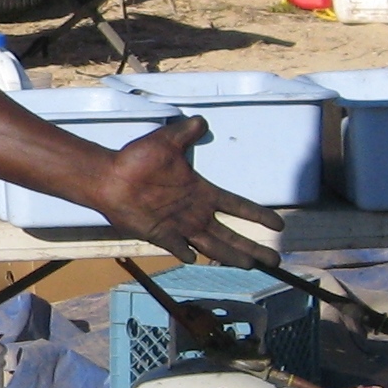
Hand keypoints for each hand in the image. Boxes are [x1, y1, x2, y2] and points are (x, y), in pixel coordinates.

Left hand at [92, 115, 284, 270]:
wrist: (110, 177)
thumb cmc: (136, 159)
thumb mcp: (167, 141)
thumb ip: (186, 132)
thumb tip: (201, 121)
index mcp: (201, 192)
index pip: (237, 206)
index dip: (257, 215)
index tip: (278, 225)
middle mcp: (195, 212)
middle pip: (231, 235)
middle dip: (253, 247)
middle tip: (274, 261)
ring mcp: (179, 226)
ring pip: (213, 246)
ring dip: (232, 256)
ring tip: (252, 266)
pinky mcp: (160, 235)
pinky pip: (179, 247)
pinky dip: (187, 253)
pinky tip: (197, 259)